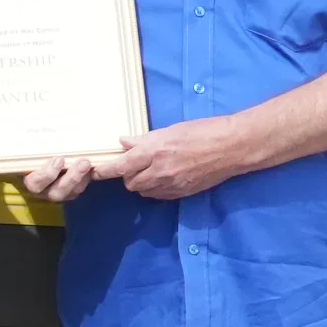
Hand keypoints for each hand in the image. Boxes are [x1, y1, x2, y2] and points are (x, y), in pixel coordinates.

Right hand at [19, 149, 129, 202]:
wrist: (40, 150)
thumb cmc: (32, 147)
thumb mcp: (29, 144)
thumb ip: (29, 140)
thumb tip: (22, 119)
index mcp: (31, 178)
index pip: (35, 183)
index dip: (46, 174)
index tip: (59, 159)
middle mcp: (44, 189)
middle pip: (56, 192)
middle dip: (71, 178)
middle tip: (83, 162)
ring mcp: (58, 191)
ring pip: (70, 192)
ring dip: (81, 178)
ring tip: (89, 163)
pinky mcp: (71, 190)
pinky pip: (80, 188)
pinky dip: (87, 178)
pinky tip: (93, 165)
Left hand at [90, 117, 251, 202]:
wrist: (231, 147)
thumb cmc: (203, 131)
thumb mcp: (171, 130)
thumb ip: (145, 140)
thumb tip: (125, 142)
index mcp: (155, 151)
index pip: (120, 166)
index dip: (104, 171)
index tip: (94, 171)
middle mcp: (159, 171)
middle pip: (129, 183)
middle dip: (127, 175)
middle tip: (134, 164)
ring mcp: (171, 185)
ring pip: (143, 191)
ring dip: (141, 182)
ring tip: (151, 170)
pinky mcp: (181, 193)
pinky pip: (158, 196)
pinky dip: (155, 189)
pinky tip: (164, 177)